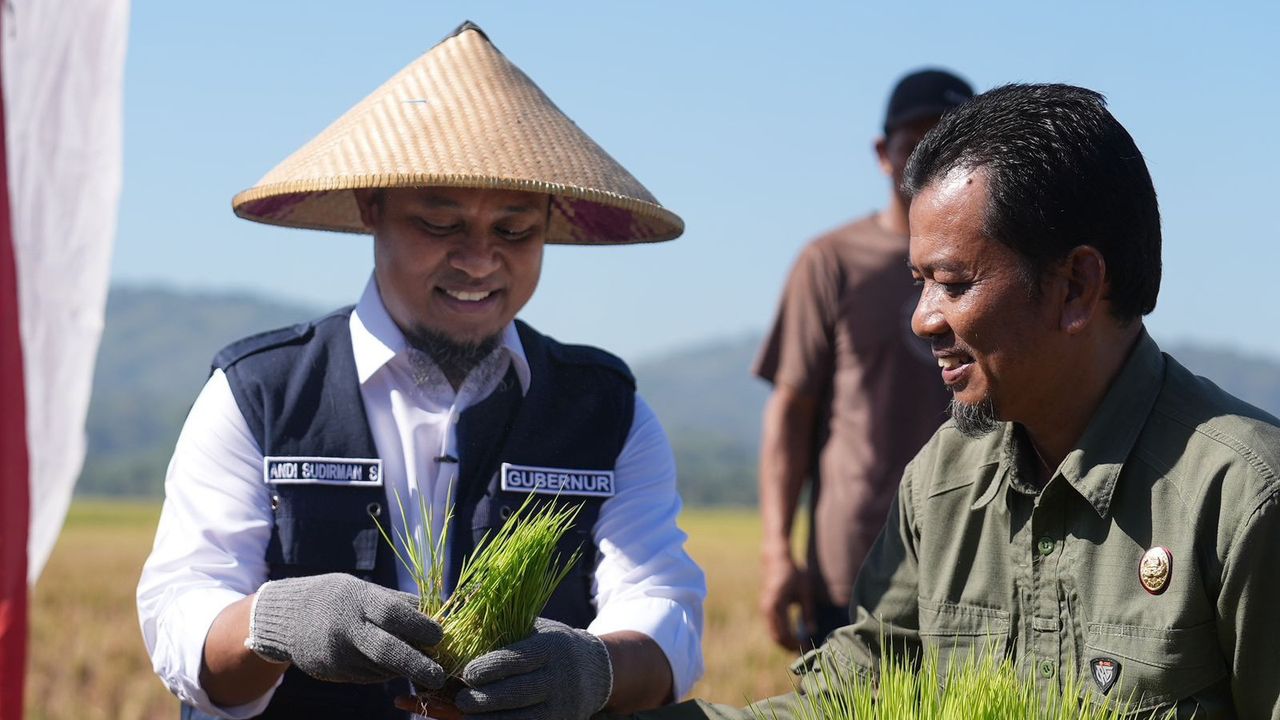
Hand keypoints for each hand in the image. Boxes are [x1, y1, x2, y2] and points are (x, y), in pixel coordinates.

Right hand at [245, 572, 444, 688]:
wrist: (287, 617)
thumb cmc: (337, 597)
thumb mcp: (363, 589)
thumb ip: (398, 602)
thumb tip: (441, 611)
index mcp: (357, 600)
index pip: (393, 614)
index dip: (420, 626)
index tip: (440, 636)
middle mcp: (346, 629)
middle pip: (388, 650)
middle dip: (417, 665)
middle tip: (440, 676)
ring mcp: (337, 654)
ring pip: (381, 669)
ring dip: (403, 668)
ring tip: (415, 661)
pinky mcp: (332, 672)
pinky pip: (367, 677)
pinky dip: (384, 672)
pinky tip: (387, 663)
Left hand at [454, 617, 612, 719]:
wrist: (597, 670)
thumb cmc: (554, 646)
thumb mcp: (538, 630)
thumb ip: (507, 632)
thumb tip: (462, 633)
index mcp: (552, 647)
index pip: (518, 659)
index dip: (490, 668)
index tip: (466, 674)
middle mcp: (560, 677)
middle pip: (519, 692)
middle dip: (486, 699)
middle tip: (461, 700)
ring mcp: (563, 704)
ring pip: (523, 718)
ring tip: (467, 718)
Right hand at [759, 554, 815, 651]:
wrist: (776, 560)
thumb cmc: (794, 574)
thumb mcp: (805, 591)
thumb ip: (808, 612)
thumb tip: (812, 631)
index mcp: (777, 605)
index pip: (785, 633)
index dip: (796, 643)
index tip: (808, 647)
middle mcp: (767, 609)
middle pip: (777, 637)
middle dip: (790, 646)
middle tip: (804, 651)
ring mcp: (764, 609)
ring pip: (773, 633)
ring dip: (785, 642)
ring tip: (800, 646)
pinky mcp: (765, 608)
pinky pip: (772, 627)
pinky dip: (781, 634)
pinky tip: (793, 636)